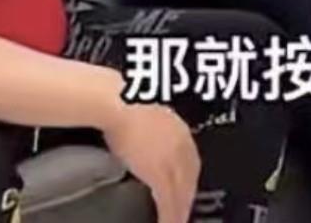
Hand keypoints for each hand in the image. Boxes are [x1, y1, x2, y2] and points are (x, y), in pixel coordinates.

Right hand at [103, 103, 199, 222]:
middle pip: (190, 179)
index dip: (188, 179)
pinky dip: (170, 216)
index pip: (191, 161)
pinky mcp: (159, 174)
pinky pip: (169, 202)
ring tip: (177, 222)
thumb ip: (150, 128)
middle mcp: (182, 145)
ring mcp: (172, 160)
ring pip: (183, 193)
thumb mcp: (146, 112)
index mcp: (179, 130)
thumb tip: (141, 137)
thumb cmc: (123, 99)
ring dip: (181, 211)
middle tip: (183, 212)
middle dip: (188, 197)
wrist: (119, 101)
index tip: (185, 190)